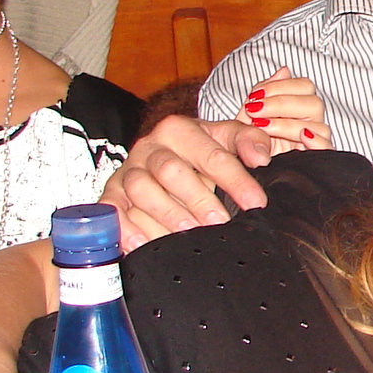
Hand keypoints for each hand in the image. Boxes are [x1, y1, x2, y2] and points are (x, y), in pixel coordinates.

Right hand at [104, 113, 270, 250]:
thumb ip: (248, 141)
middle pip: (171, 171)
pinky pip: (112, 208)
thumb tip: (260, 157)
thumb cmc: (199, 152)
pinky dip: (125, 226)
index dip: (235, 179)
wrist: (161, 156)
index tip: (256, 203)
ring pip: (141, 189)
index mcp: (180, 129)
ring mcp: (129, 169)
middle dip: (198, 199)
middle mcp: (151, 146)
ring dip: (166, 213)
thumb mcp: (226, 138)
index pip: (211, 154)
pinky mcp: (112, 192)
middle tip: (220, 222)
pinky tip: (143, 242)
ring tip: (188, 233)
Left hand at [238, 67, 331, 155]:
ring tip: (263, 127)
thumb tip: (284, 70)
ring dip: (288, 123)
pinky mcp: (315, 163)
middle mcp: (309, 125)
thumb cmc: (242, 145)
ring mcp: (312, 144)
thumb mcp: (247, 116)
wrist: (238, 175)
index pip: (305, 87)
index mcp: (296, 109)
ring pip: (319, 125)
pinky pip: (327, 149)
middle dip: (282, 103)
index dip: (280, 87)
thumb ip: (265, 92)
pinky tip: (301, 137)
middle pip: (314, 103)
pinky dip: (317, 141)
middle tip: (255, 111)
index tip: (254, 97)